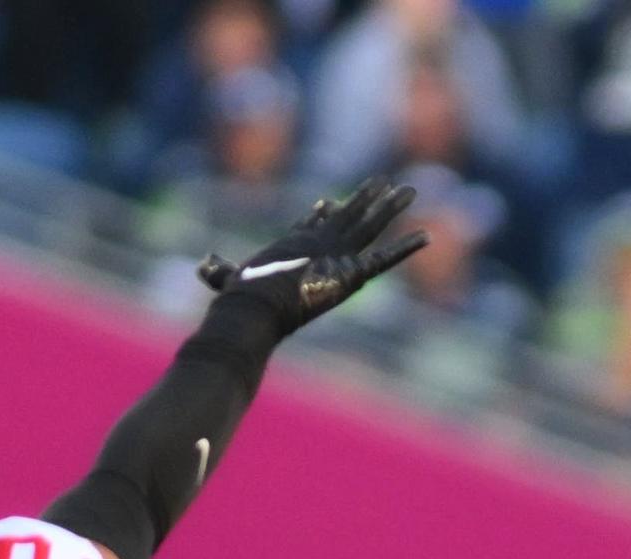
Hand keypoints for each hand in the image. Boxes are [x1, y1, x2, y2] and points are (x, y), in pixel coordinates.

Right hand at [197, 177, 430, 339]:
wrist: (257, 304)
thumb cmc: (239, 297)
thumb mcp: (228, 280)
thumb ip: (219, 271)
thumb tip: (203, 264)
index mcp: (293, 243)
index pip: (312, 223)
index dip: (325, 213)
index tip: (332, 201)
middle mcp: (318, 241)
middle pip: (348, 215)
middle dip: (367, 198)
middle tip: (384, 182)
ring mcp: (335, 252)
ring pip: (369, 224)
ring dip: (391, 207)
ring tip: (411, 190)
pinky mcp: (350, 271)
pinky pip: (385, 257)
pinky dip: (405, 247)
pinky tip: (427, 236)